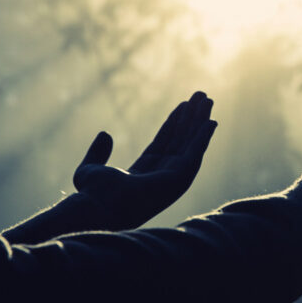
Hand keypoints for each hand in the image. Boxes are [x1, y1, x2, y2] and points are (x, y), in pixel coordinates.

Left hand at [72, 91, 217, 229]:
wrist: (99, 205)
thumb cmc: (93, 194)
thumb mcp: (90, 168)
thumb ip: (97, 152)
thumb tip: (105, 133)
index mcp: (144, 173)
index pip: (164, 142)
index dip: (175, 122)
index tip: (184, 105)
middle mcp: (161, 176)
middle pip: (181, 140)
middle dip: (192, 118)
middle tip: (202, 97)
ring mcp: (172, 179)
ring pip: (190, 144)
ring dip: (201, 123)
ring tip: (208, 100)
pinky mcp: (179, 180)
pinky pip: (195, 154)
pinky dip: (204, 138)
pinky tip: (211, 122)